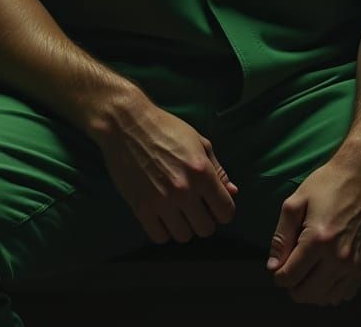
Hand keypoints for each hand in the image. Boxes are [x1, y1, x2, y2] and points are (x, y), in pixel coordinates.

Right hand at [96, 100, 238, 243]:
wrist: (127, 124)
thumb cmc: (166, 128)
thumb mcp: (199, 142)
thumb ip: (218, 169)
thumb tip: (233, 192)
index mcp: (202, 173)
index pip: (226, 211)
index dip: (224, 210)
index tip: (215, 205)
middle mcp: (184, 191)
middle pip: (206, 229)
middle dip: (204, 219)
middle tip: (195, 207)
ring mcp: (161, 202)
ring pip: (183, 236)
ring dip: (184, 226)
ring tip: (178, 211)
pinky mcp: (141, 208)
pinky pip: (159, 237)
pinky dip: (163, 230)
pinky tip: (162, 215)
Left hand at [266, 149, 360, 305]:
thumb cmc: (327, 185)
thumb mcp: (295, 203)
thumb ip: (281, 237)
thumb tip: (273, 266)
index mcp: (317, 240)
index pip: (289, 277)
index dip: (278, 275)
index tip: (279, 264)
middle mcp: (337, 257)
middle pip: (306, 293)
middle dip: (292, 285)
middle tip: (291, 267)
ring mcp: (353, 264)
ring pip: (325, 298)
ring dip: (311, 290)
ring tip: (307, 271)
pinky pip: (343, 295)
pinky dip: (330, 291)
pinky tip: (324, 273)